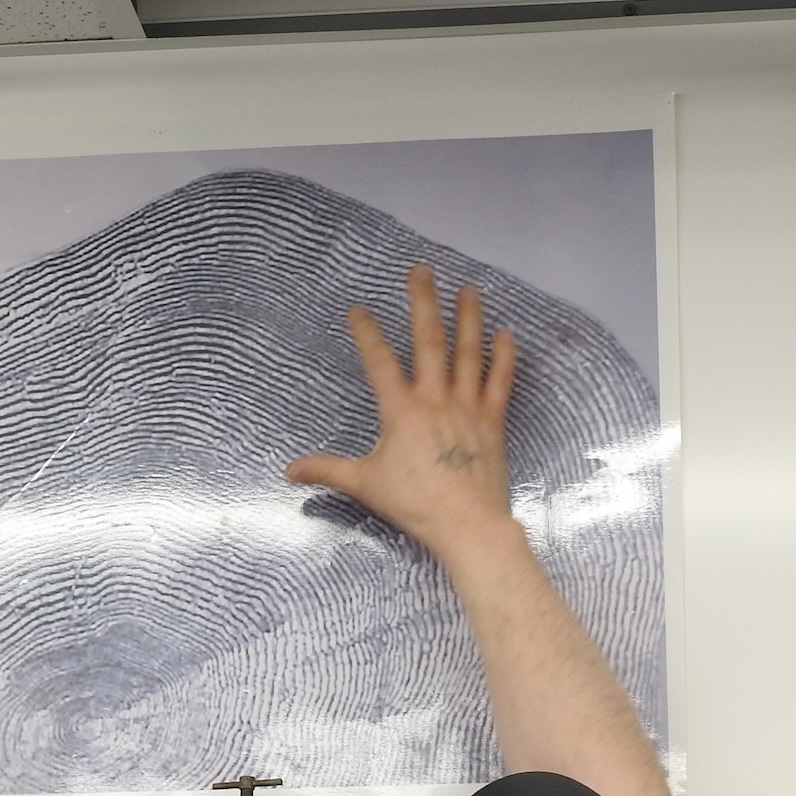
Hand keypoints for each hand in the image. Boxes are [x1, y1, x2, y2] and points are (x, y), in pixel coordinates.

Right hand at [286, 265, 520, 570]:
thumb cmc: (414, 504)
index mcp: (400, 410)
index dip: (367, 333)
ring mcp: (467, 406)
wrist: (467, 524)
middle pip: (429, 341)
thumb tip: (289, 470)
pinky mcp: (493, 419)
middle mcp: (435, 398)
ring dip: (468, 318)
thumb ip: (328, 470)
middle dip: (423, 303)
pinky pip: (500, 380)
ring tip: (468, 289)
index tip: (358, 309)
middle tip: (421, 271)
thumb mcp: (365, 485)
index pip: (379, 361)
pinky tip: (506, 332)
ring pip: (468, 352)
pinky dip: (504, 356)